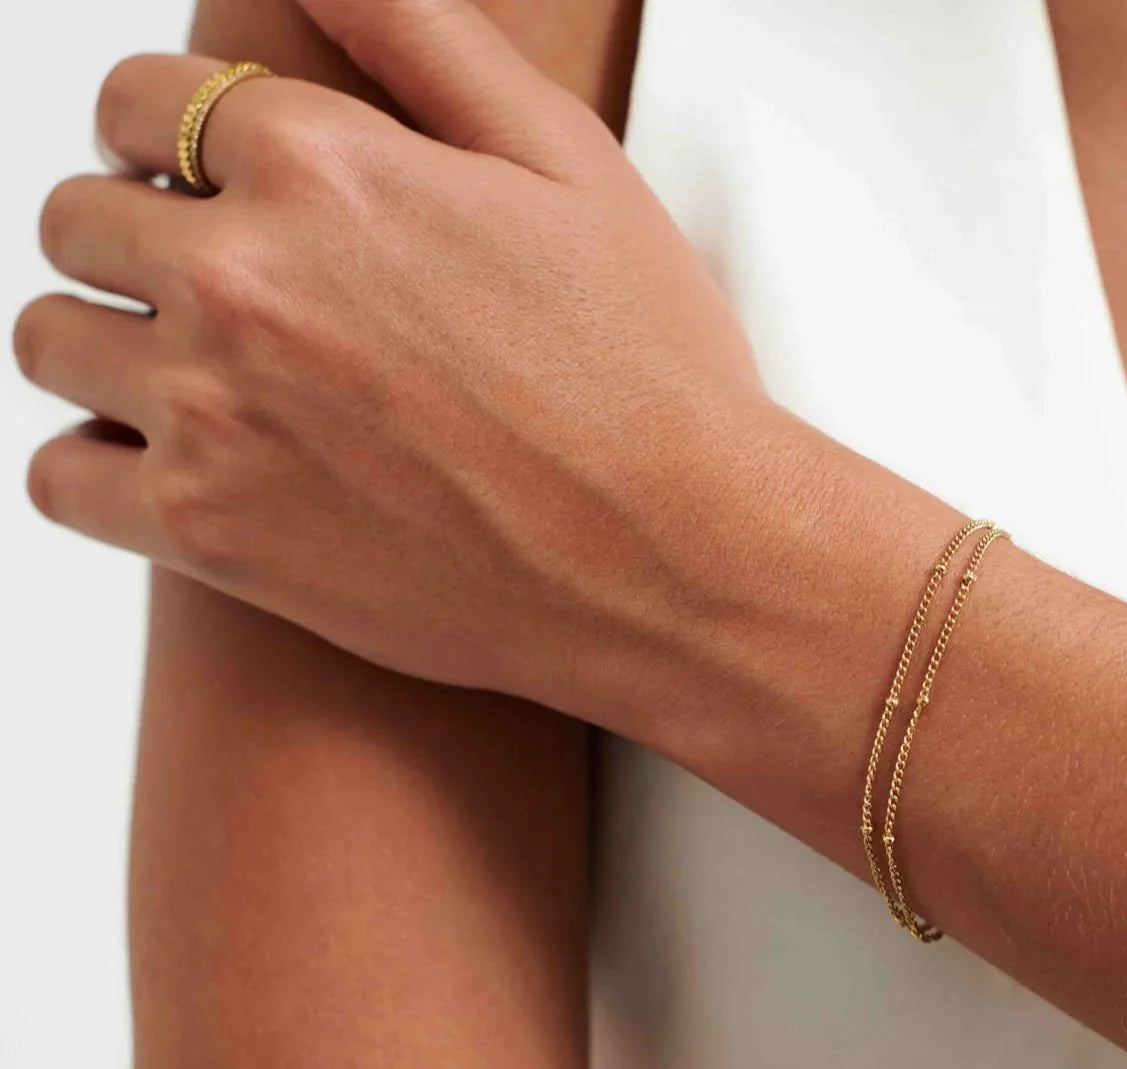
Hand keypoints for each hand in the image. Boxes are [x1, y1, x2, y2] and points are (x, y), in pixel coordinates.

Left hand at [15, 0, 759, 716]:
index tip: (201, 186)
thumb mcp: (571, 168)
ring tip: (193, 377)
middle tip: (214, 289)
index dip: (166, 139)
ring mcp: (217, 411)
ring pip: (52, 339)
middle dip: (134, 237)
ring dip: (104, 343)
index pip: (137, 102)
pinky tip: (172, 465)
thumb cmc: (648, 378)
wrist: (672, 565)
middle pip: (78, 217)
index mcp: (324, 167)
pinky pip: (58, 480)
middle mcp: (245, 277)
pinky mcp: (213, 536)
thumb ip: (426, 38)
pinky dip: (95, 466)